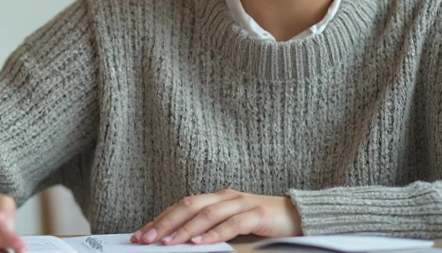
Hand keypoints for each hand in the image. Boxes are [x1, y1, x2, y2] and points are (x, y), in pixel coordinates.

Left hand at [130, 189, 301, 245]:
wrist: (299, 215)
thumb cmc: (263, 222)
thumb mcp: (231, 225)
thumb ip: (209, 230)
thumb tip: (181, 244)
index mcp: (216, 198)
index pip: (181, 206)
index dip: (160, 219)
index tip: (141, 234)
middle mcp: (225, 197)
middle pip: (188, 206)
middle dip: (165, 223)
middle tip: (146, 238)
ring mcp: (241, 203)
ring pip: (206, 214)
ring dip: (185, 230)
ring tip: (168, 243)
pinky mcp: (257, 214)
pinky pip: (232, 224)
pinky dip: (214, 234)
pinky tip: (201, 243)